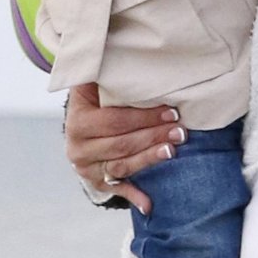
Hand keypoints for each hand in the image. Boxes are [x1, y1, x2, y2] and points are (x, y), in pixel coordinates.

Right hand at [64, 83, 184, 215]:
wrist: (81, 118)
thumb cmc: (97, 95)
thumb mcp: (95, 82)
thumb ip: (107, 73)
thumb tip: (122, 52)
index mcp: (77, 120)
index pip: (115, 121)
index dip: (144, 117)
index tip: (172, 111)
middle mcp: (77, 147)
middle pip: (121, 144)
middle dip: (154, 137)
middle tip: (180, 131)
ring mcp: (85, 167)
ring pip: (121, 166)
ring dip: (149, 159)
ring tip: (172, 150)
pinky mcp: (95, 181)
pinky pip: (115, 189)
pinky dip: (133, 196)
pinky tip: (149, 204)